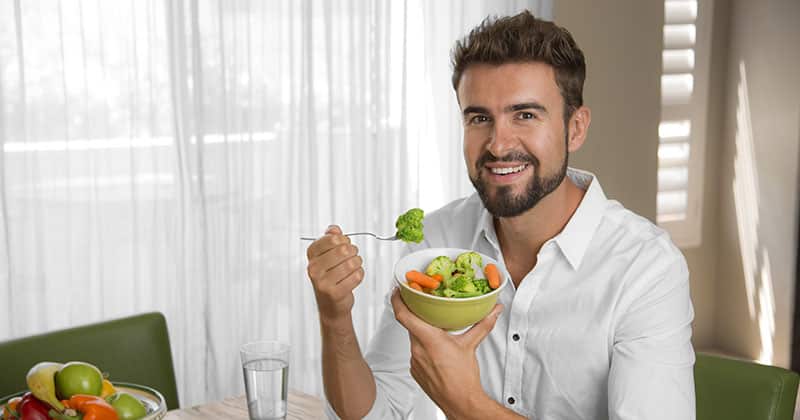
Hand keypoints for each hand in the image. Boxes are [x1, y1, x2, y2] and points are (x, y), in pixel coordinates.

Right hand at [306, 225, 364, 322]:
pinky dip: (359, 274)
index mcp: (311, 255)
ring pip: (352, 263)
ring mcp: (323, 282)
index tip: (344, 245)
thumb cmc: (330, 278)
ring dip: (358, 263)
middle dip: (353, 251)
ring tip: (354, 267)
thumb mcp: (327, 256)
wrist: (330, 306)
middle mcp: (314, 268)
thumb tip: (334, 229)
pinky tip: (353, 277)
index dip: (344, 240)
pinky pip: (356, 276)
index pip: (332, 239)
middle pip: (344, 250)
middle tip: (352, 256)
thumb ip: (330, 239)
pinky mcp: (334, 293)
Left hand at [391, 289, 502, 417]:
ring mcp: (414, 361)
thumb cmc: (463, 378)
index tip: (398, 290)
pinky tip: (436, 351)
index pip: (403, 315)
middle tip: (424, 306)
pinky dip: (424, 348)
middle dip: (417, 316)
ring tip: (436, 330)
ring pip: (414, 339)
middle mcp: (417, 349)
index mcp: (429, 339)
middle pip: (410, 325)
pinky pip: (416, 353)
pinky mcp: (415, 371)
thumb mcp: (471, 345)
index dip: (397, 300)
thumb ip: (483, 324)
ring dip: (422, 333)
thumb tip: (494, 311)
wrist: (460, 402)